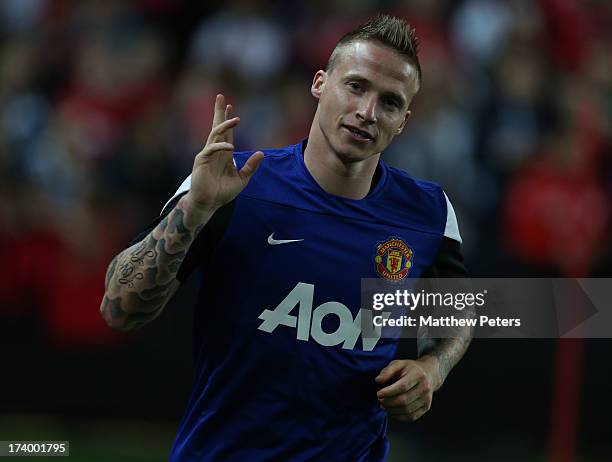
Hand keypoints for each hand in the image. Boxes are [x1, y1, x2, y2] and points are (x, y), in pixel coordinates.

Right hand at [184, 94, 263, 213]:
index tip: (230, 107)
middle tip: (221, 97)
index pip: (226, 133)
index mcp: (224, 154)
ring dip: (225, 125)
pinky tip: (230, 147)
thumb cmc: (222, 192)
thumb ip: (251, 166)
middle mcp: (215, 151)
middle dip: (219, 112)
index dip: (228, 120)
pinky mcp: (202, 161)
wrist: (209, 203)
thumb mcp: (242, 179)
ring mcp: (207, 155)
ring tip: (235, 118)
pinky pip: (211, 149)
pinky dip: (220, 146)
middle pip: (217, 127)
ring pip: (215, 134)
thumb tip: (261, 153)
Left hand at [375, 357, 441, 421]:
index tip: (379, 394)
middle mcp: (424, 388)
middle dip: (388, 402)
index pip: (402, 387)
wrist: (429, 374)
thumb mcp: (399, 364)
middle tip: (380, 400)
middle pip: (404, 400)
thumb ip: (388, 371)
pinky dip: (399, 417)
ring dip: (392, 410)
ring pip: (407, 410)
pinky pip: (411, 417)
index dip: (389, 392)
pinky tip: (392, 411)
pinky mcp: (426, 407)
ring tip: (384, 406)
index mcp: (418, 375)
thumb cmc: (411, 368)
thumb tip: (378, 380)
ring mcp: (426, 399)